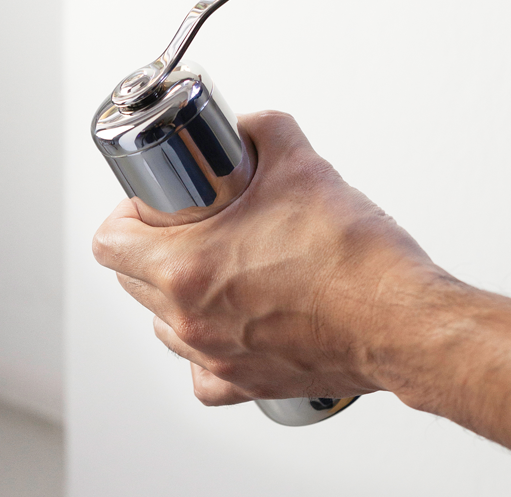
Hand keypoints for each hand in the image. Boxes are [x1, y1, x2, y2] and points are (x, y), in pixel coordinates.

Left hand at [92, 110, 448, 405]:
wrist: (401, 320)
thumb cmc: (354, 257)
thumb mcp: (303, 167)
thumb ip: (265, 132)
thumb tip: (250, 127)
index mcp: (190, 267)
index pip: (110, 242)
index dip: (125, 215)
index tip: (151, 206)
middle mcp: (193, 320)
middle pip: (131, 280)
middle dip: (152, 247)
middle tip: (190, 226)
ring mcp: (216, 357)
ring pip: (163, 325)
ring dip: (176, 294)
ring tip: (216, 268)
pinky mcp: (246, 383)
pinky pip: (202, 372)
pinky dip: (207, 347)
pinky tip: (234, 322)